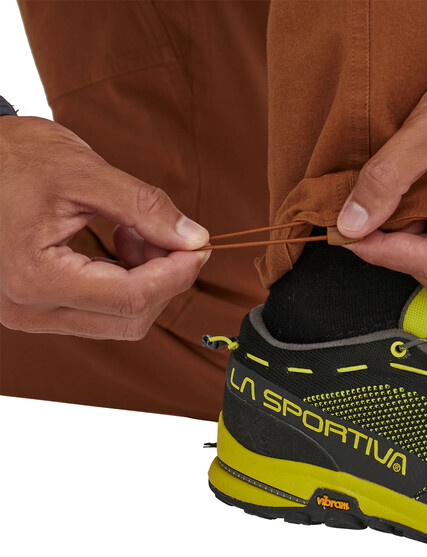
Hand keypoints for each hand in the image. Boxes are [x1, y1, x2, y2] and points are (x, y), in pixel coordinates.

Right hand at [0, 116, 209, 339]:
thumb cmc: (13, 159)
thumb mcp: (84, 172)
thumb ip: (145, 207)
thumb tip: (194, 238)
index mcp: (36, 278)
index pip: (133, 296)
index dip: (178, 273)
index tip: (199, 246)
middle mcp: (29, 308)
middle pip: (131, 318)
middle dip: (165, 279)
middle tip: (171, 236)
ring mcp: (32, 313)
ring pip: (120, 319)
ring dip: (147, 281)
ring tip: (136, 231)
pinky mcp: (40, 307)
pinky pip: (102, 311)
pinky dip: (127, 282)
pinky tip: (122, 243)